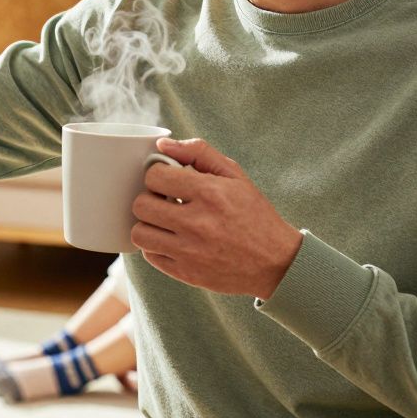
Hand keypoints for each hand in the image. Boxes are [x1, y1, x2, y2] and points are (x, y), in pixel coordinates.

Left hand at [130, 138, 303, 299]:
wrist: (277, 263)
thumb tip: (162, 144)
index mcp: (210, 193)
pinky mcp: (186, 273)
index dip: (158, 176)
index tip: (168, 182)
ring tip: (166, 223)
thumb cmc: (254, 215)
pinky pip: (150, 256)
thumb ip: (198, 152)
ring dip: (149, 225)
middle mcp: (197, 223)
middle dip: (150, 200)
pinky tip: (173, 241)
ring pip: (139, 233)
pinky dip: (156, 247)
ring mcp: (190, 251)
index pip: (154, 176)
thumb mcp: (235, 176)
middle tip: (165, 203)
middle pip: (141, 205)